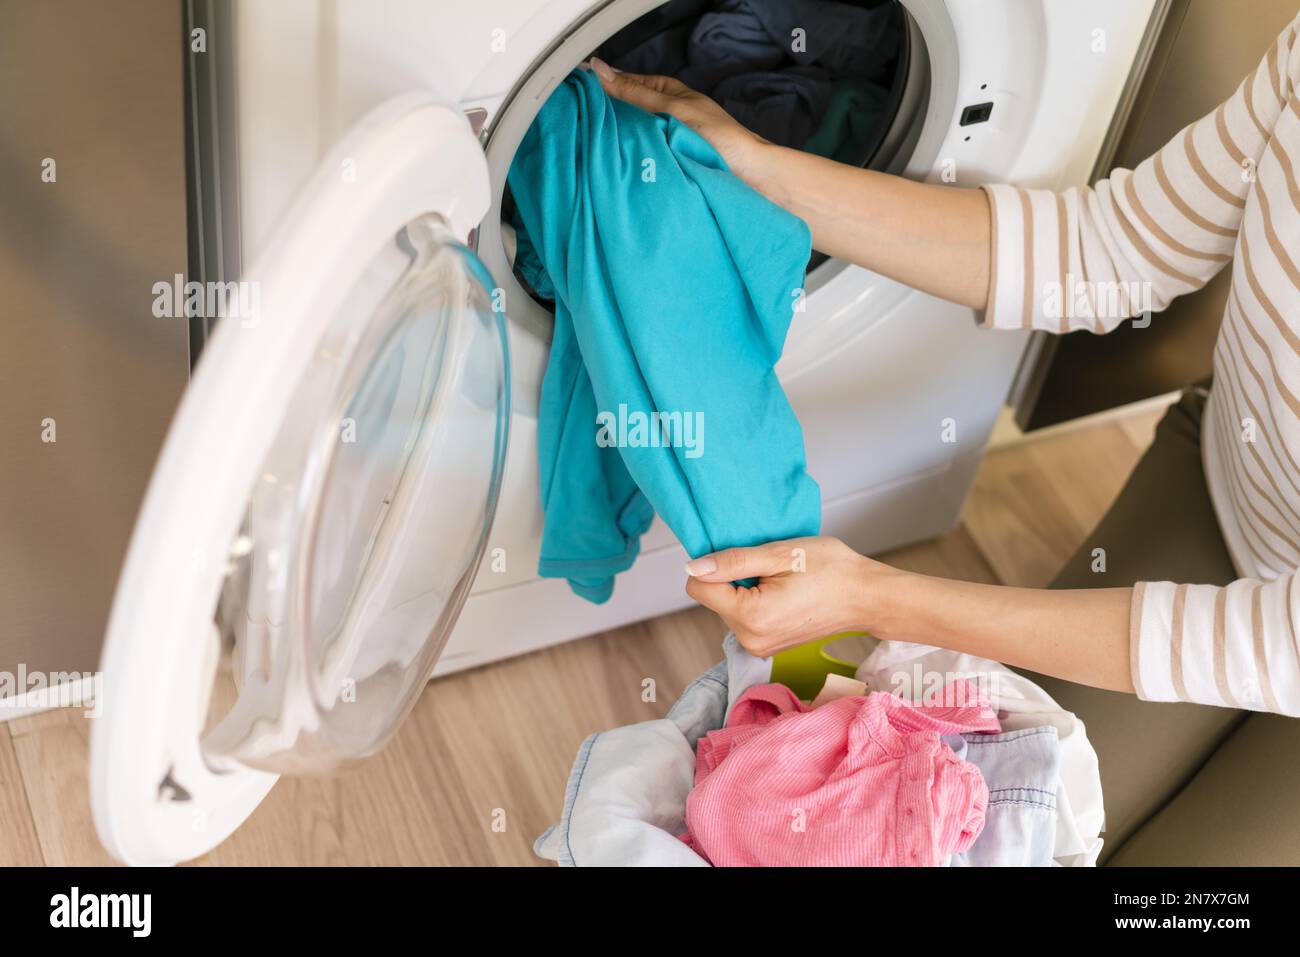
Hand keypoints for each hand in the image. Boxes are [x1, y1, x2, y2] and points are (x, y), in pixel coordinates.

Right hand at [590, 58, 766, 180]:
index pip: (623, 84)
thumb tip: (600, 70)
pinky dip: (628, 158)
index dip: (600, 88)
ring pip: (630, 136)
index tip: (575, 94)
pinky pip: (639, 156)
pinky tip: (614, 163)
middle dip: (606, 118)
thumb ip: (634, 93)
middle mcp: (661, 114)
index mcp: (665, 92)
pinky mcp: (663, 163)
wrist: (746, 174)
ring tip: (592, 145)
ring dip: (617, 141)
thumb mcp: (671, 108)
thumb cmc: (719, 138)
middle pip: (624, 112)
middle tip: (579, 123)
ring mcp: (661, 139)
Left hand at [683, 536, 904, 656]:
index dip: (716, 566)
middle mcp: (750, 640)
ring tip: (783, 580)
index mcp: (750, 617)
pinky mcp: (768, 645)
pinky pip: (746, 616)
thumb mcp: (778, 554)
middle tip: (773, 568)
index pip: (699, 588)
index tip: (745, 558)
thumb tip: (693, 568)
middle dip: (735, 578)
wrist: (867, 596)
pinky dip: (757, 600)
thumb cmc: (831, 570)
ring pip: (729, 606)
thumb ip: (731, 562)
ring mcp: (760, 646)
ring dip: (747, 588)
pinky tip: (785, 591)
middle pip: (715, 598)